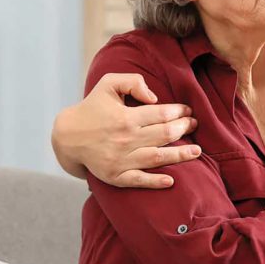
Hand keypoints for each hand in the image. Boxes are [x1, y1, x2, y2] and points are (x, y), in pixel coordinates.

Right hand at [51, 73, 200, 187]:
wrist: (67, 136)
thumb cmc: (91, 107)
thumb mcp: (107, 84)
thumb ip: (132, 82)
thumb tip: (155, 97)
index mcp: (126, 117)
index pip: (162, 114)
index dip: (179, 112)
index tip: (188, 111)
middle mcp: (126, 139)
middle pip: (164, 135)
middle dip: (184, 129)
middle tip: (195, 126)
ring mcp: (121, 159)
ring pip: (158, 157)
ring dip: (180, 155)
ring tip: (197, 152)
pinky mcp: (116, 176)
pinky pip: (139, 180)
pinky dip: (156, 181)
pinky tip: (171, 181)